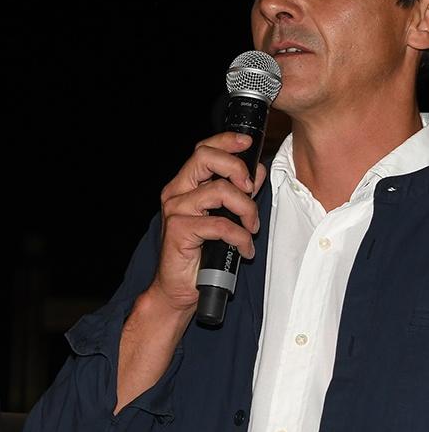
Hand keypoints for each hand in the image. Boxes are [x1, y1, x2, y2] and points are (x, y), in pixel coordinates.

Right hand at [151, 130, 264, 315]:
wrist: (179, 289)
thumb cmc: (200, 255)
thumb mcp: (223, 218)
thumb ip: (237, 194)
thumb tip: (255, 174)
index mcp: (184, 186)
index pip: (203, 150)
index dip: (226, 142)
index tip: (248, 144)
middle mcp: (176, 193)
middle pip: (205, 158)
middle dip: (237, 169)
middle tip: (251, 189)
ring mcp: (175, 211)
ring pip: (220, 191)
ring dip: (246, 209)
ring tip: (251, 228)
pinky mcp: (179, 231)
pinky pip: (221, 225)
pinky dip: (240, 237)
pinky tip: (244, 249)